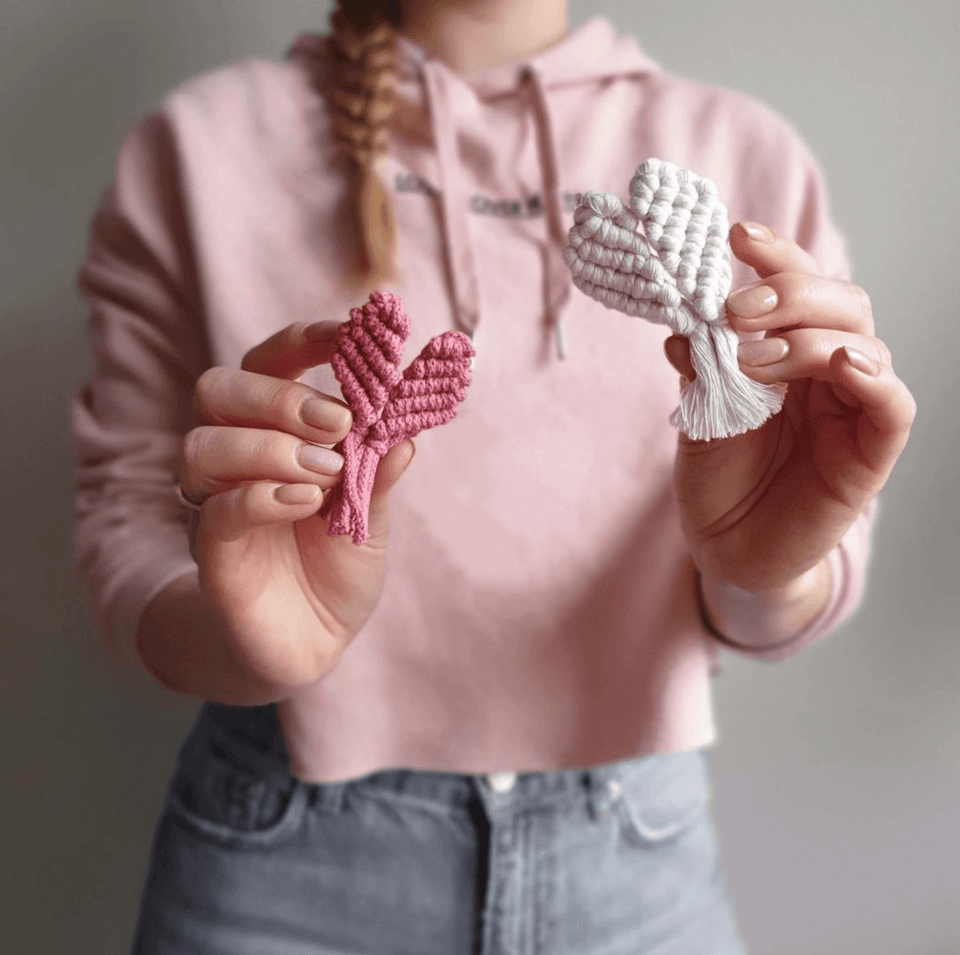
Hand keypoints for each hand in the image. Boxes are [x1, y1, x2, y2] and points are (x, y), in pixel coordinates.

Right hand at [177, 320, 414, 683]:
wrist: (311, 641)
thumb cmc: (336, 565)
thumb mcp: (370, 514)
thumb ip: (378, 470)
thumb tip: (407, 429)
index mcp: (276, 432)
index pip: (271, 362)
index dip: (305, 339)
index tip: (353, 334)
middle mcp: (236, 458)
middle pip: (217, 390)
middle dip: (279, 397)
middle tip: (339, 422)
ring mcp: (216, 503)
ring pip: (202, 445)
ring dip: (272, 448)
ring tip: (326, 474)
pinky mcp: (213, 551)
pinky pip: (217, 509)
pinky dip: (264, 496)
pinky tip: (306, 503)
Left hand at [664, 222, 914, 593]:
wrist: (728, 546)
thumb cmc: (719, 476)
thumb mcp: (699, 414)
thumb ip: (701, 369)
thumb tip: (681, 327)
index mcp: (789, 350)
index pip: (797, 288)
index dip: (776, 256)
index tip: (737, 237)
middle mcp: (828, 371)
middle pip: (840, 303)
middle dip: (792, 292)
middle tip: (739, 308)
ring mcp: (853, 409)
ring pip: (864, 343)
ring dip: (810, 337)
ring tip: (754, 357)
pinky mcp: (870, 453)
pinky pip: (892, 406)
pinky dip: (874, 380)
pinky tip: (841, 365)